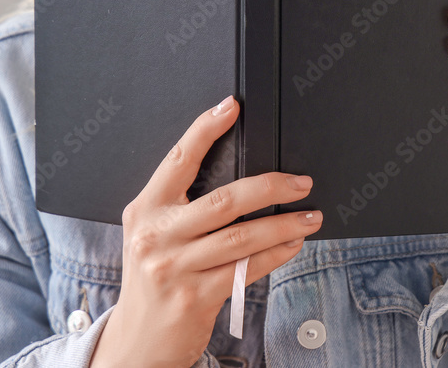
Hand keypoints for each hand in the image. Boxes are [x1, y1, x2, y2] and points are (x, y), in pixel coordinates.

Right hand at [90, 95, 322, 367]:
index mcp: (145, 209)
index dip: (205, 129)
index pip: (177, 160)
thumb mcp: (155, 235)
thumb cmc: (155, 277)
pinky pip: (246, 268)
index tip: (231, 106)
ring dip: (284, 224)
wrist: (136, 340)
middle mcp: (156, 235)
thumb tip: (245, 181)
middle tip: (301, 182)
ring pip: (242, 237)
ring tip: (310, 216)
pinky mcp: (195, 297)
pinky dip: (276, 254)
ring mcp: (174, 267)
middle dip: (271, 186)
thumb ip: (184, 208)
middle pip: (224, 200)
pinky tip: (293, 244)